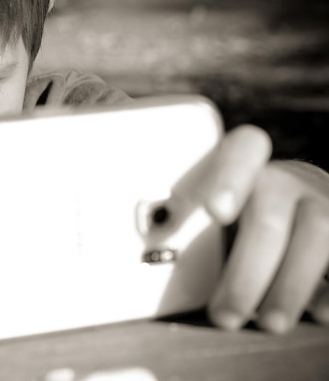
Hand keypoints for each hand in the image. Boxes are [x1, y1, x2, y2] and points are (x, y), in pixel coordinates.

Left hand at [202, 125, 328, 332]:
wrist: (308, 206)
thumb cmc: (250, 217)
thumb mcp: (225, 211)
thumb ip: (197, 227)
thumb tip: (161, 247)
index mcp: (249, 167)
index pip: (244, 150)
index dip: (230, 179)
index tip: (215, 212)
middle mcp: (289, 180)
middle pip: (269, 218)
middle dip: (246, 273)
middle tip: (224, 317)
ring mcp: (326, 200)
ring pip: (319, 233)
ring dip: (290, 287)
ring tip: (269, 323)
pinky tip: (318, 312)